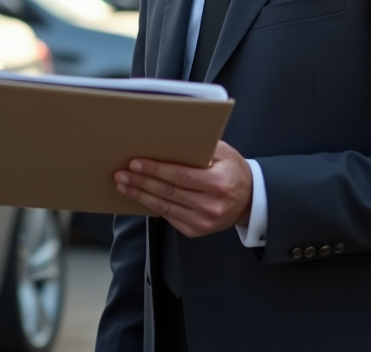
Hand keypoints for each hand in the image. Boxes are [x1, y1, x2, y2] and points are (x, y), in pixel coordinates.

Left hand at [114, 141, 252, 237]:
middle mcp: (211, 205)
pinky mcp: (196, 231)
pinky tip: (139, 196)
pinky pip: (169, 217)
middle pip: (168, 192)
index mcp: (218, 183)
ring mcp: (203, 222)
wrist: (249, 199)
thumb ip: (200, 146)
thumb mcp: (224, 152)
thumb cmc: (232, 170)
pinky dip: (152, 206)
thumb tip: (168, 139)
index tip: (135, 163)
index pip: (179, 176)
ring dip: (140, 195)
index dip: (155, 170)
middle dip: (141, 182)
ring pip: (164, 207)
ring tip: (123, 185)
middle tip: (121, 174)